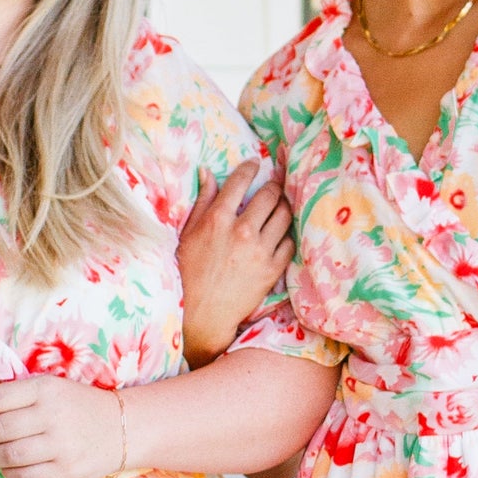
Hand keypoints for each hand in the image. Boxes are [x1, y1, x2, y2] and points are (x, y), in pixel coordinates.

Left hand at [0, 377, 127, 477]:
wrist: (122, 427)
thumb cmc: (78, 406)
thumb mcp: (50, 388)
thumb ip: (15, 396)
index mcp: (43, 388)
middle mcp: (51, 415)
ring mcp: (60, 445)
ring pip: (7, 454)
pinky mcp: (67, 470)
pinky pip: (25, 476)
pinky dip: (8, 472)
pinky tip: (6, 466)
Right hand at [175, 159, 293, 363]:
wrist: (203, 313)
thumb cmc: (190, 273)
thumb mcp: (188, 235)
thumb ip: (202, 202)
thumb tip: (207, 172)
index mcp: (218, 219)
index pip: (241, 181)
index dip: (250, 168)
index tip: (254, 164)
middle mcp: (242, 231)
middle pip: (270, 195)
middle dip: (273, 185)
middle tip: (272, 185)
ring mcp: (260, 251)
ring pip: (284, 215)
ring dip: (283, 206)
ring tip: (279, 206)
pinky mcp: (272, 269)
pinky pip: (289, 242)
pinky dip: (286, 235)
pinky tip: (279, 234)